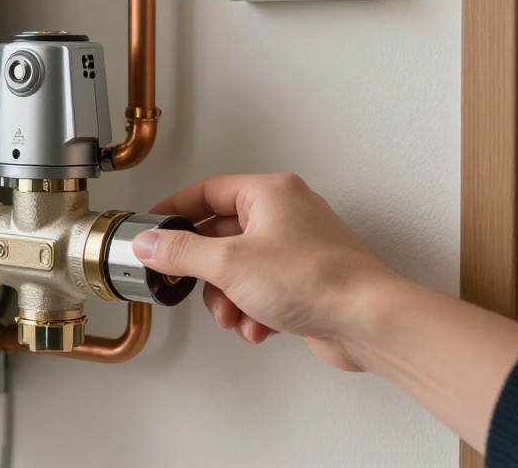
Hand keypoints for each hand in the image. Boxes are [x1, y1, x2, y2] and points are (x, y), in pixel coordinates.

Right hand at [133, 173, 401, 370]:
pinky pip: (263, 290)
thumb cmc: (317, 279)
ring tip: (234, 315)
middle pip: (221, 236)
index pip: (207, 192)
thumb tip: (148, 243)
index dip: (175, 210)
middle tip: (187, 284)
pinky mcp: (307, 281)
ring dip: (228, 298)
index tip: (152, 229)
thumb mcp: (229, 263)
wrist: (368, 322)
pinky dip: (254, 310)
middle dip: (206, 272)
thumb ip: (180, 252)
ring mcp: (298, 248)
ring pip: (240, 269)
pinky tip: (259, 326)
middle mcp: (286, 214)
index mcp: (269, 194)